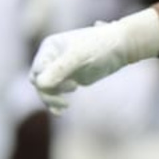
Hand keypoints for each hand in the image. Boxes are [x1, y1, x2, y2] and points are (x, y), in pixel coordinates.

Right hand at [29, 8, 158, 113]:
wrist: (120, 47)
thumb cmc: (100, 46)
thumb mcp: (79, 57)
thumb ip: (59, 69)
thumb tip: (39, 84)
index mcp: (50, 47)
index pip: (37, 70)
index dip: (48, 81)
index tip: (73, 85)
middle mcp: (51, 57)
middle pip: (38, 81)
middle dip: (48, 93)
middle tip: (64, 103)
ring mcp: (59, 69)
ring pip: (45, 89)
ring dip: (52, 99)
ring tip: (64, 106)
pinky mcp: (68, 79)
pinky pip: (55, 93)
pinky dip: (56, 102)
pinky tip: (61, 112)